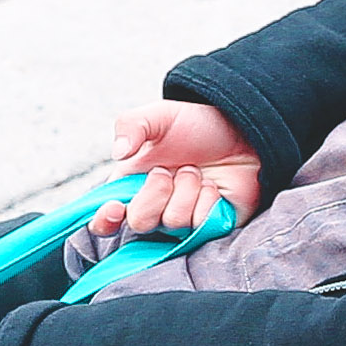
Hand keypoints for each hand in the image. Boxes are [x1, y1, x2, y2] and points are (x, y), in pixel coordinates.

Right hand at [88, 100, 260, 238]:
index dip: (104, 222)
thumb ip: (132, 125)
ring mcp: (182, 223)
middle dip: (154, 193)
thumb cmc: (197, 126)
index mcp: (131, 186)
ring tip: (196, 171)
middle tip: (167, 171)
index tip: (115, 208)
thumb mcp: (160, 116)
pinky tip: (213, 187)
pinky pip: (201, 225)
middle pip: (139, 223)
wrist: (241, 132)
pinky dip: (208, 200)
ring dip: (187, 189)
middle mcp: (154, 209)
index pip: (105, 220)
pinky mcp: (209, 229)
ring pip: (173, 223)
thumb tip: (118, 153)